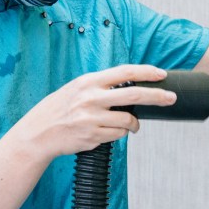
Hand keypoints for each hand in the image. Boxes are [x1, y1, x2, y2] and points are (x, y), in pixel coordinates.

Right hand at [12, 64, 176, 157]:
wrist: (38, 133)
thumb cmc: (60, 109)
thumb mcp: (77, 89)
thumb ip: (101, 86)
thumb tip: (132, 85)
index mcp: (89, 82)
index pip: (125, 72)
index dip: (147, 72)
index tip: (162, 74)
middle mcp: (91, 98)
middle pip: (135, 95)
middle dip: (158, 96)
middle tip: (171, 98)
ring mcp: (92, 118)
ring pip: (128, 120)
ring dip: (134, 124)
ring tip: (132, 125)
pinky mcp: (92, 136)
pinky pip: (118, 135)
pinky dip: (120, 134)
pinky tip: (110, 132)